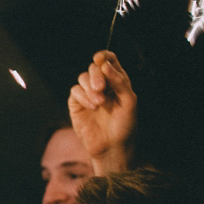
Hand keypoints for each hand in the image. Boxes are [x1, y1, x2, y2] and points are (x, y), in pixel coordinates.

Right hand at [68, 51, 135, 174]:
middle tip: (101, 88)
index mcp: (117, 81)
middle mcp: (102, 85)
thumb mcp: (129, 101)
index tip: (100, 59)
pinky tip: (92, 107)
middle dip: (96, 75)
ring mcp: (88, 94)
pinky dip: (83, 97)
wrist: (112, 146)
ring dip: (90, 88)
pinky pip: (75, 92)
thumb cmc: (125, 125)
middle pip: (94, 68)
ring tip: (99, 103)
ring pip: (82, 78)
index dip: (104, 56)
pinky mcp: (77, 104)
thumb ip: (120, 82)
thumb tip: (105, 65)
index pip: (109, 60)